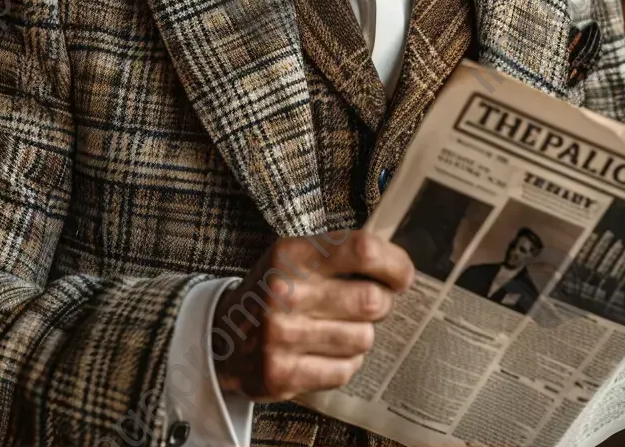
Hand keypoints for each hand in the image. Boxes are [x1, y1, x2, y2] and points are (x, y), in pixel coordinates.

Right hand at [212, 230, 414, 401]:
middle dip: (380, 303)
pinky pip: (345, 370)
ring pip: (363, 338)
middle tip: (369, 303)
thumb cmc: (275, 288)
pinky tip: (324, 350)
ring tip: (338, 327)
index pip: (363, 250)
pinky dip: (344, 362)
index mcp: (292, 254)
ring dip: (360, 334)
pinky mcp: (280, 374)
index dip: (394, 264)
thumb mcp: (297, 255)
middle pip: (371, 300)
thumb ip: (342, 252)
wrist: (222, 334)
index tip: (402, 274)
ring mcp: (280, 336)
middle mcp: (284, 293)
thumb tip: (400, 262)